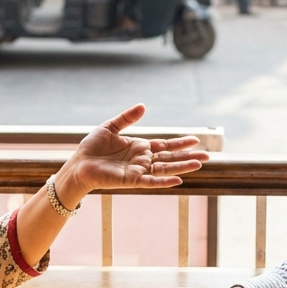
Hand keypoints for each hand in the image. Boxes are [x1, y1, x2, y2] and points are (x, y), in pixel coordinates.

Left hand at [54, 105, 208, 202]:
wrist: (78, 163)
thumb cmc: (92, 147)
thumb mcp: (110, 127)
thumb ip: (127, 118)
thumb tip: (143, 106)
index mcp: (140, 148)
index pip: (165, 145)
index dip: (180, 143)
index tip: (196, 140)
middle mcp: (142, 160)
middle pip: (170, 158)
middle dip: (188, 157)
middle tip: (208, 156)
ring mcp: (138, 171)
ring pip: (165, 169)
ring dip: (182, 167)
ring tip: (199, 164)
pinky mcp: (131, 181)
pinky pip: (151, 181)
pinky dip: (164, 181)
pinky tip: (178, 179)